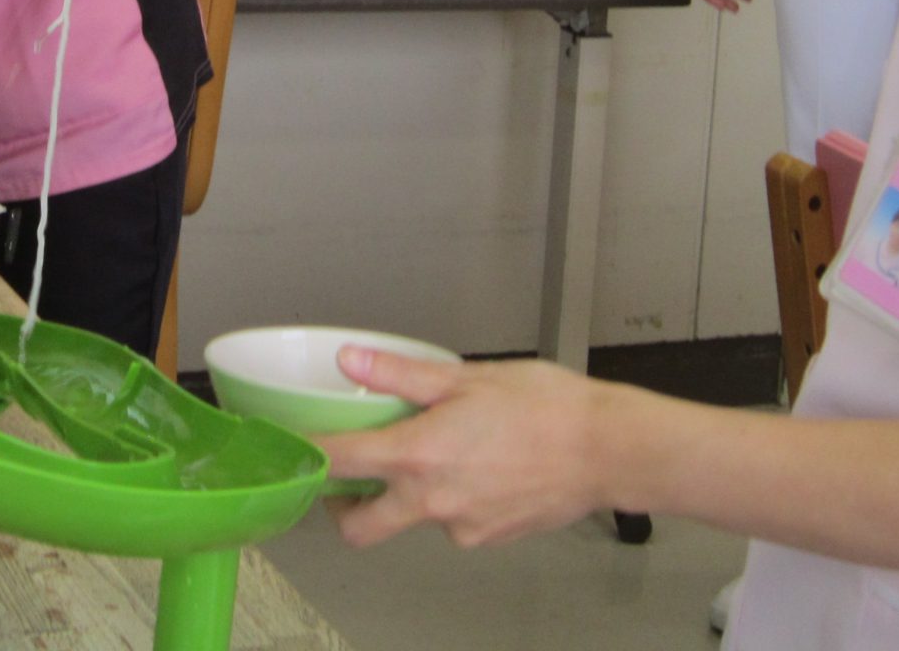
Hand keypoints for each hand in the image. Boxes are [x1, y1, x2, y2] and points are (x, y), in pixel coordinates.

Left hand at [317, 349, 608, 549]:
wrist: (608, 450)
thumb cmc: (547, 408)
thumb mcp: (467, 376)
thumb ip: (401, 373)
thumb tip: (351, 359)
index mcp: (419, 454)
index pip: (339, 464)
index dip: (306, 456)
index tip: (290, 447)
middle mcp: (432, 501)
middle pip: (361, 527)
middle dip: (343, 509)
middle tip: (347, 478)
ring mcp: (460, 527)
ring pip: (411, 520)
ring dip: (409, 493)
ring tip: (442, 449)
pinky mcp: (487, 538)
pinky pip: (451, 522)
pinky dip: (451, 498)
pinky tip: (479, 466)